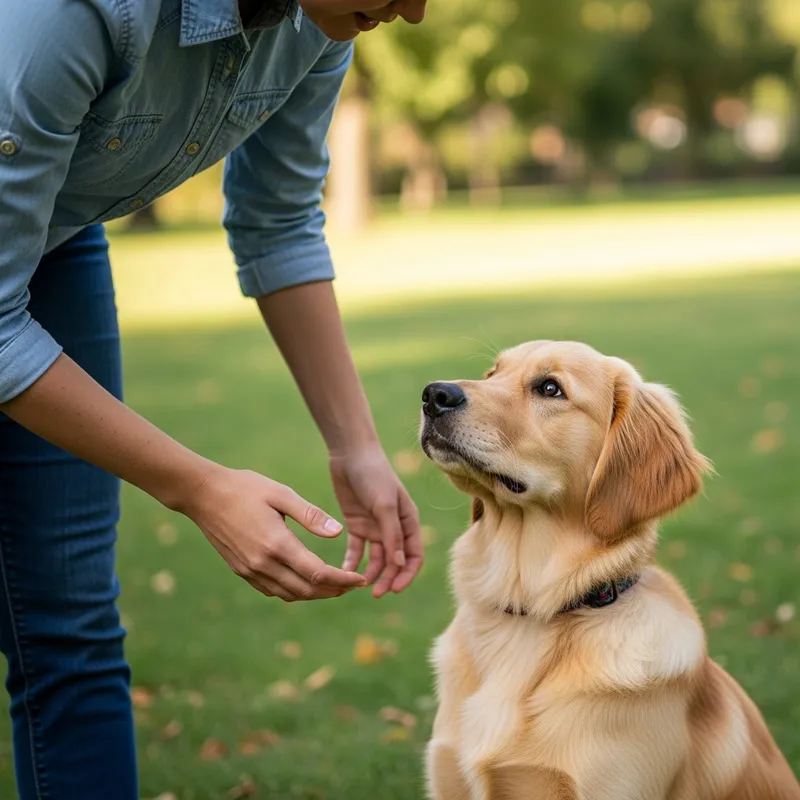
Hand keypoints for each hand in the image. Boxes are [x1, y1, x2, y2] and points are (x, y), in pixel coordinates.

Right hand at [184, 465, 366, 601]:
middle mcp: (263, 563)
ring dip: (315, 594)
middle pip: (306, 590)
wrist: (203, 495)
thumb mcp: (281, 494)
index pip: (317, 573)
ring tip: (335, 586)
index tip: (361, 579)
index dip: (342, 579)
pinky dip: (294, 592)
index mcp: (276, 543)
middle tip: (354, 585)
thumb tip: (339, 533)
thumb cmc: (245, 488)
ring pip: (290, 594)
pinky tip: (305, 583)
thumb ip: (311, 515)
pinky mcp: (241, 571)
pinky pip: (273, 590)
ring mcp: (250, 570)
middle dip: (334, 591)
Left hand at [330, 446, 422, 597]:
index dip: (407, 574)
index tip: (394, 589)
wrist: (351, 454)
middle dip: (387, 578)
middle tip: (376, 593)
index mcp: (408, 522)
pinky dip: (352, 561)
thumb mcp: (385, 505)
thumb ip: (392, 534)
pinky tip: (344, 571)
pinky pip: (356, 550)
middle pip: (394, 561)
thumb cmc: (374, 475)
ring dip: (370, 573)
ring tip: (357, 584)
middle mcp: (393, 528)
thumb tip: (399, 564)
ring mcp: (374, 527)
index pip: (413, 556)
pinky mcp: (356, 524)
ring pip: (375, 559)